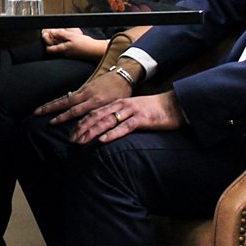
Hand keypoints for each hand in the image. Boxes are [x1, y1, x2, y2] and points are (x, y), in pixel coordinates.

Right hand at [34, 67, 132, 124]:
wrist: (124, 74)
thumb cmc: (123, 92)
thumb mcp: (116, 104)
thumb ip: (104, 113)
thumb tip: (93, 126)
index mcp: (96, 101)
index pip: (76, 110)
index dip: (63, 117)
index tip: (51, 122)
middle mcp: (87, 94)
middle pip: (65, 102)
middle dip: (50, 108)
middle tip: (36, 113)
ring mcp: (85, 89)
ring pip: (65, 98)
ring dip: (51, 104)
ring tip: (39, 110)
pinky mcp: (85, 87)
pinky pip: (70, 95)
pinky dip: (60, 100)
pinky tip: (53, 105)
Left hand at [42, 28, 106, 60]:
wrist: (96, 50)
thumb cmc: (85, 44)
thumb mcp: (72, 36)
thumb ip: (61, 34)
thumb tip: (52, 32)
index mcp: (63, 50)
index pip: (48, 50)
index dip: (46, 43)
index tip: (46, 37)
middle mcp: (64, 54)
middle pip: (53, 50)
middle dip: (51, 42)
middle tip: (53, 35)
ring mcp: (69, 55)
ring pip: (59, 49)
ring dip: (58, 42)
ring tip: (61, 35)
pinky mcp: (74, 54)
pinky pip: (65, 49)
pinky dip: (64, 44)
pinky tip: (69, 39)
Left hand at [69, 92, 184, 143]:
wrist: (174, 104)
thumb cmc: (152, 110)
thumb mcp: (132, 111)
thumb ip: (119, 117)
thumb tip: (104, 129)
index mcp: (117, 104)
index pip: (94, 113)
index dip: (81, 123)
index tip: (71, 134)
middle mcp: (122, 106)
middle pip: (97, 116)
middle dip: (82, 128)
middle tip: (71, 140)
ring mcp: (131, 111)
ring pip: (107, 121)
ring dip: (92, 132)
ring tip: (81, 141)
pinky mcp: (142, 119)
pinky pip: (125, 127)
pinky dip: (113, 134)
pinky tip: (103, 140)